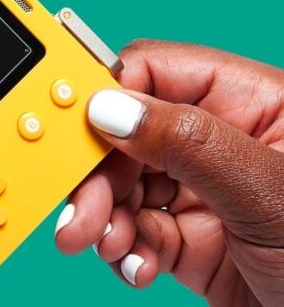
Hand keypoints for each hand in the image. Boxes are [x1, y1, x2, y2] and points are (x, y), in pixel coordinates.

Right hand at [54, 40, 283, 306]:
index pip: (156, 74)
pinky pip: (133, 229)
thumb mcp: (269, 191)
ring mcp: (199, 190)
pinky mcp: (187, 236)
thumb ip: (188, 143)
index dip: (109, 97)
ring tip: (107, 246)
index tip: (75, 134)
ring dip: (102, 216)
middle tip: (79, 213)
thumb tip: (110, 109)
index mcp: (249, 103)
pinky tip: (136, 265)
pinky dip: (122, 247)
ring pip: (122, 184)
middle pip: (126, 134)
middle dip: (97, 175)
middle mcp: (218, 141)